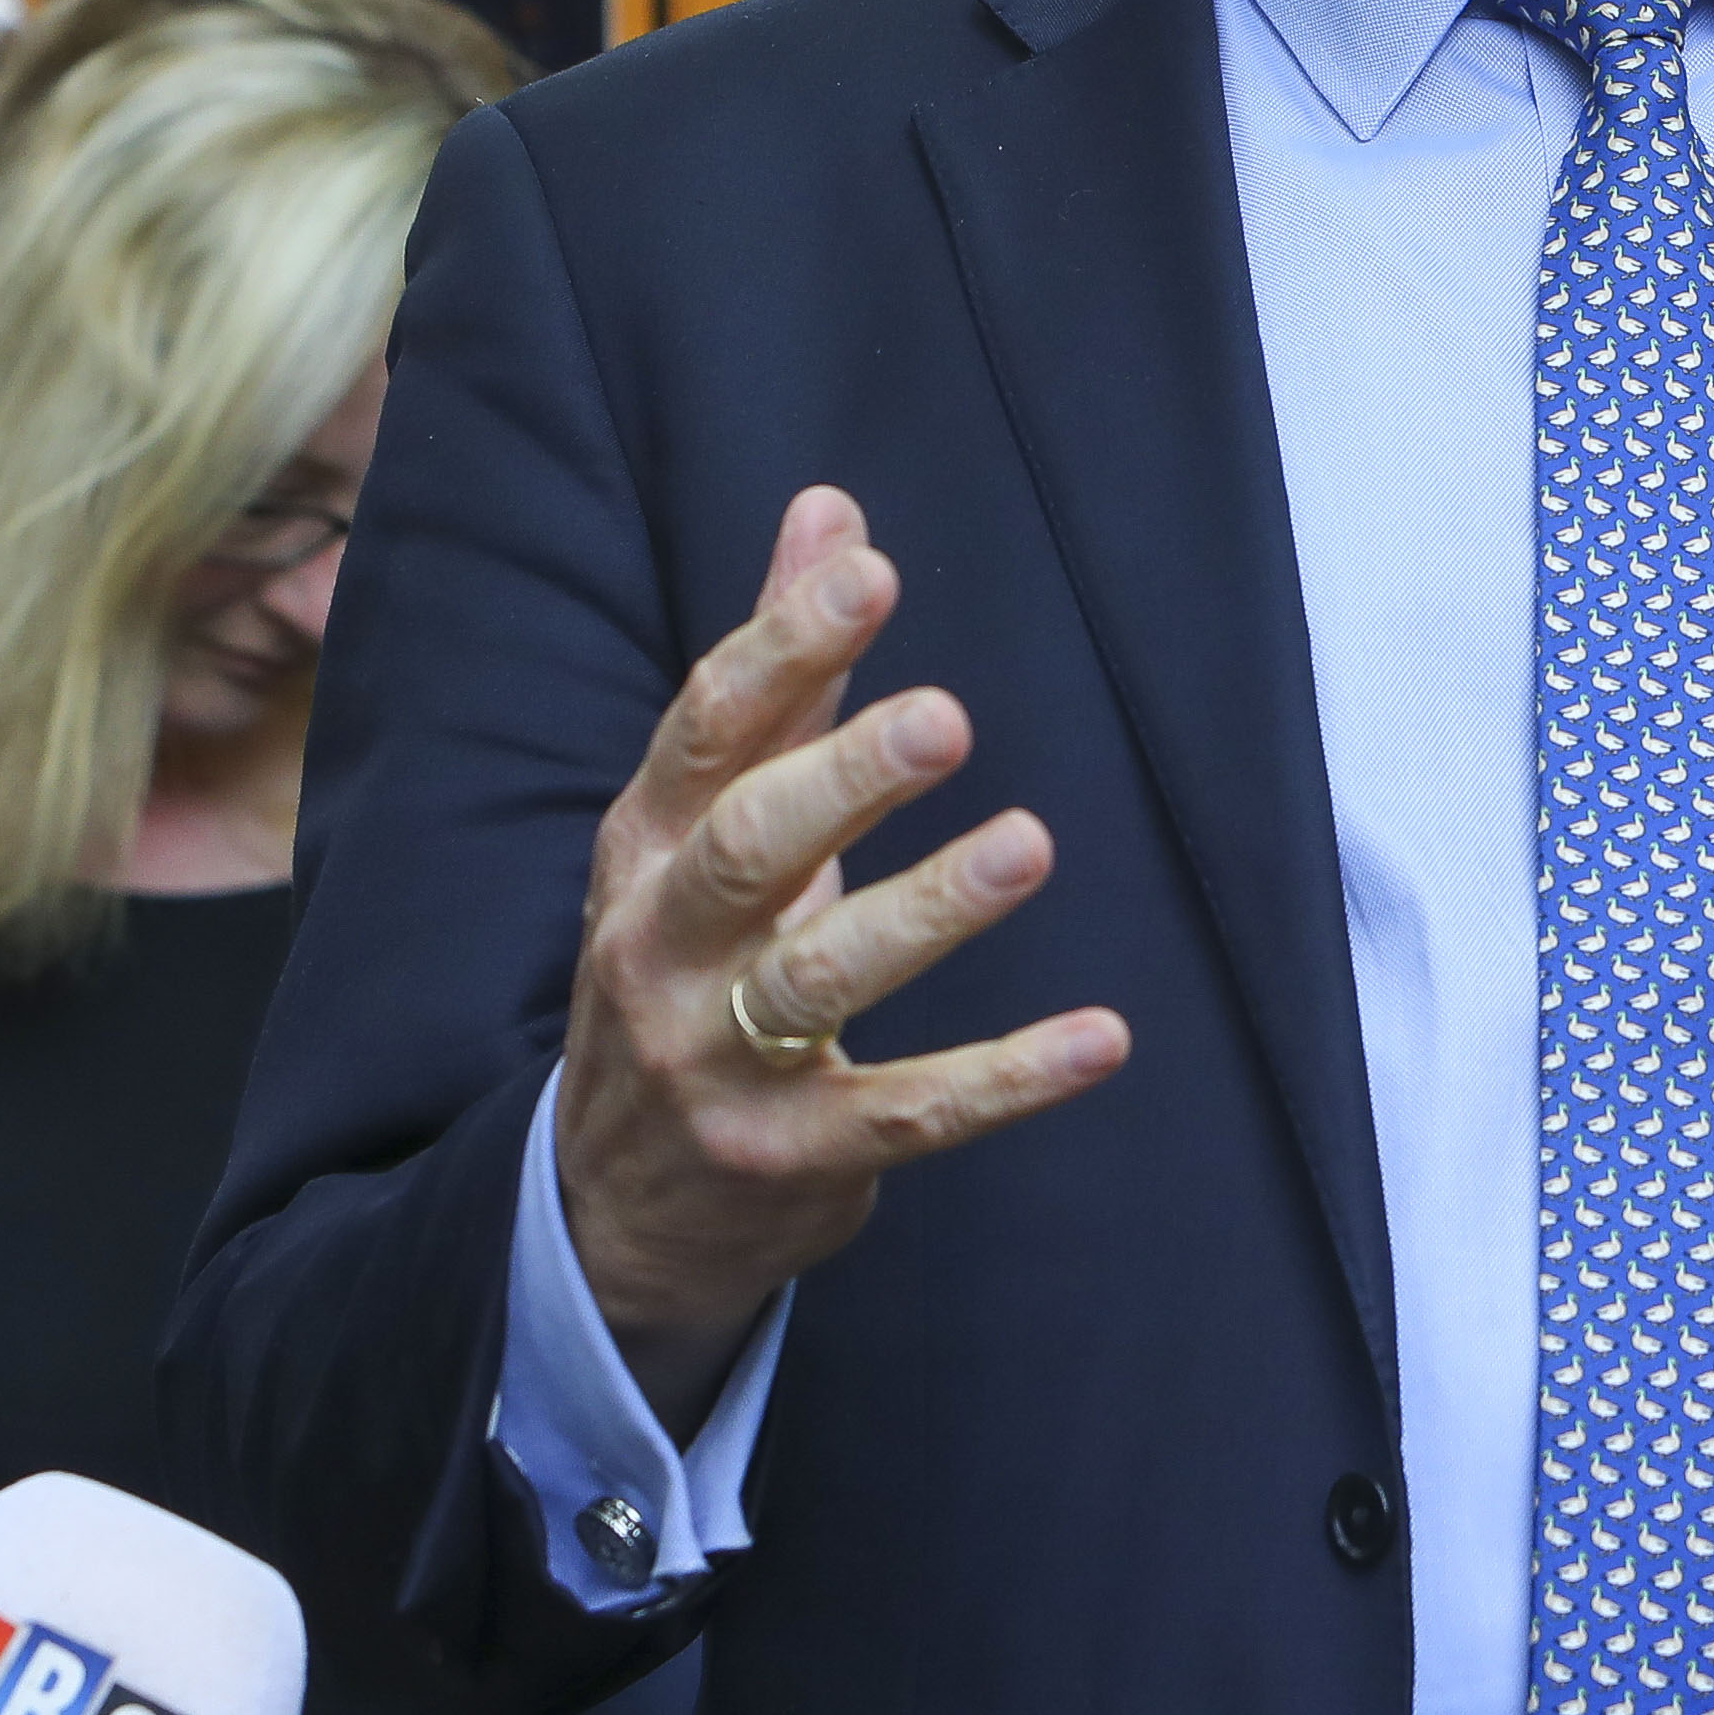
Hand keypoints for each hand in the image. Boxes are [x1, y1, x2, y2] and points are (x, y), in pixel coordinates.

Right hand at [555, 489, 1127, 1423]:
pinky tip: (1103, 1036)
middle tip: (945, 717)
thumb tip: (830, 509)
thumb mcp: (704, 824)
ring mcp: (713, 1062)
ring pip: (820, 978)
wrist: (611, 1206)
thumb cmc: (685, 966)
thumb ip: (781, 674)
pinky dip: (1007, 1079)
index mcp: (643, 847)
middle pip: (744, 847)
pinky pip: (905, 1109)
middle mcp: (659, 947)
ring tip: (1028, 844)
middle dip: (842, 780)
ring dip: (928, 910)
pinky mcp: (787, 1157)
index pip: (705, 730)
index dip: (781, 648)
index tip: (869, 574)